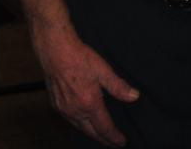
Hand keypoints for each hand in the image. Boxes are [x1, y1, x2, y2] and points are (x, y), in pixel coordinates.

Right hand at [33, 26, 139, 145]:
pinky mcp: (55, 104)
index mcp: (89, 103)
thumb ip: (119, 86)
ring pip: (79, 128)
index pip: (104, 127)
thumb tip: (134, 96)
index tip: (121, 142)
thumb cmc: (79, 57)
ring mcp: (63, 109)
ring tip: (99, 135)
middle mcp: (75, 110)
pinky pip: (69, 120)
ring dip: (90, 133)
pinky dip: (78, 124)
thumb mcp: (103, 70)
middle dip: (103, 139)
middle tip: (112, 143)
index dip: (114, 137)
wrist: (55, 51)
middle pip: (91, 132)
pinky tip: (82, 121)